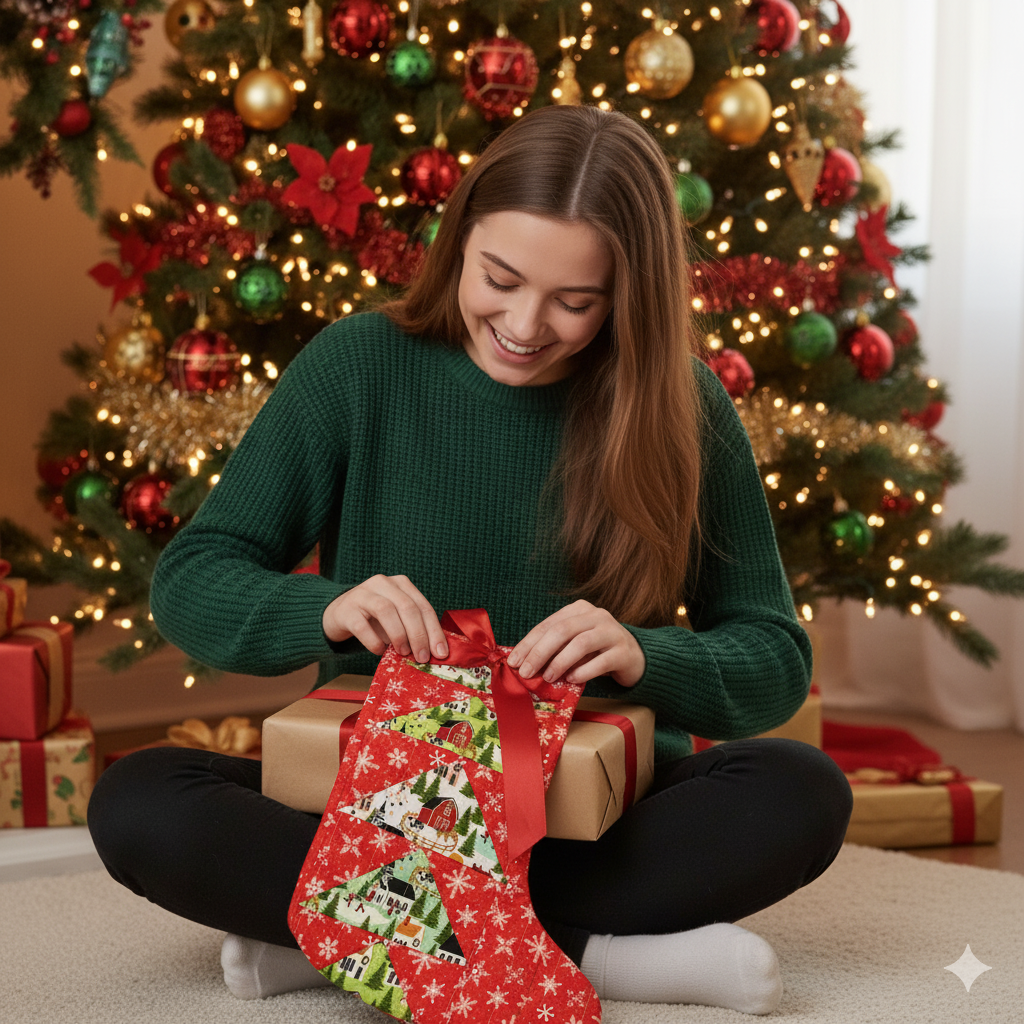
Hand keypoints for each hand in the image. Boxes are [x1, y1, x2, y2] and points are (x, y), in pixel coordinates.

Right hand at [322, 575, 447, 663]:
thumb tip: (435, 652)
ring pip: (386, 611)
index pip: (423, 606)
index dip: (434, 631)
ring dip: (399, 635)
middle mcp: (383, 583)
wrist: (338, 614)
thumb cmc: (374, 619)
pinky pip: (363, 626)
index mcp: (401, 584)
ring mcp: (362, 594)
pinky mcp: (346, 610)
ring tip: (403, 652)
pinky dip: (374, 642)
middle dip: (419, 635)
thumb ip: (414, 629)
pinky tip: (379, 651)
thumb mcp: (397, 619)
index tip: (441, 653)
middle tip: (422, 657)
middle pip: (408, 607)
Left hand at [505, 600, 644, 687]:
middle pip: (562, 631)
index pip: (548, 624)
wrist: (635, 657)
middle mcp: (596, 615)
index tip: (514, 661)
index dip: (529, 643)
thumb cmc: (597, 651)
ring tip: (548, 677)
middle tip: (526, 672)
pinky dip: (583, 671)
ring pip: (581, 643)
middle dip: (540, 652)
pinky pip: (601, 661)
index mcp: (579, 610)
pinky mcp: (624, 651)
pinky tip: (571, 679)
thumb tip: (524, 663)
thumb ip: (554, 648)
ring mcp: (612, 631)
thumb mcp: (574, 644)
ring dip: (560, 661)